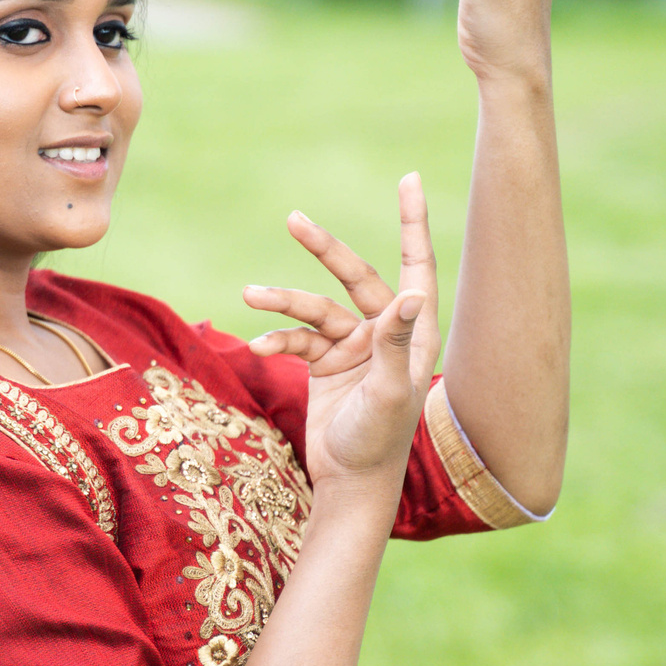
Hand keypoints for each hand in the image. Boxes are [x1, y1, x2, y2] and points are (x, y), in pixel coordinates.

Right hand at [241, 175, 438, 488]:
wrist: (349, 484)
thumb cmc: (379, 443)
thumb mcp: (388, 393)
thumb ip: (397, 343)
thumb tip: (412, 294)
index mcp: (414, 333)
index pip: (416, 266)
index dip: (412, 223)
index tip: (408, 180)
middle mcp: (386, 333)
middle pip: (355, 277)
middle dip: (325, 250)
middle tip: (296, 220)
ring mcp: (354, 347)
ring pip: (315, 309)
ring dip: (283, 303)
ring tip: (249, 294)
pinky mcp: (325, 364)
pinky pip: (297, 339)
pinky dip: (277, 340)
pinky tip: (259, 348)